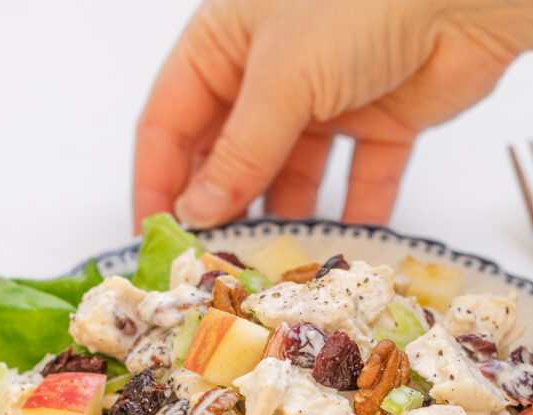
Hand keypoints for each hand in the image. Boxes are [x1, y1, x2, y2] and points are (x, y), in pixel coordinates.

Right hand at [133, 0, 532, 230]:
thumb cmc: (361, 1)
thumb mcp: (282, 78)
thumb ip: (240, 152)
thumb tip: (197, 211)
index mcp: (225, 42)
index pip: (169, 121)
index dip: (157, 182)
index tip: (154, 239)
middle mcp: (270, 73)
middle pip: (229, 155)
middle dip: (221, 210)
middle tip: (212, 266)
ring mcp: (326, 100)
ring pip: (291, 177)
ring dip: (284, 221)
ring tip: (271, 271)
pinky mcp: (379, 124)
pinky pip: (356, 182)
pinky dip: (352, 216)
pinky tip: (339, 253)